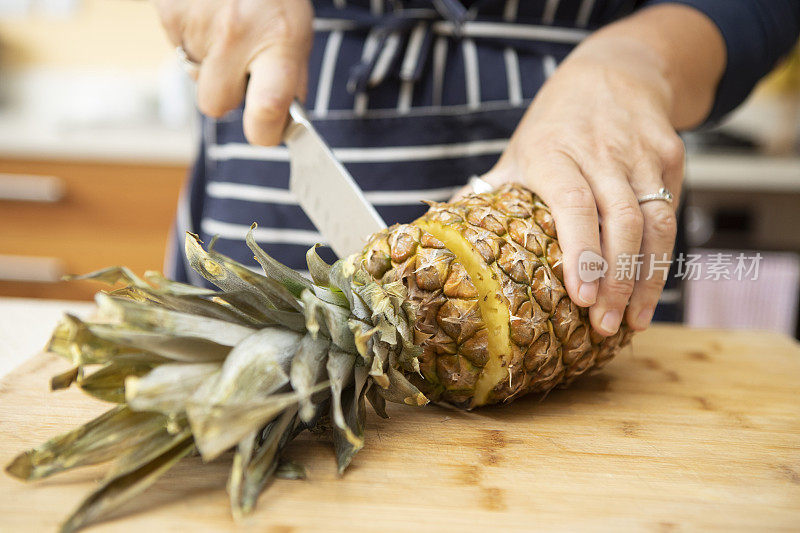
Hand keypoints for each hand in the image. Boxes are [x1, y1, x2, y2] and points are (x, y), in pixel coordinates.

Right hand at [154, 0, 312, 144]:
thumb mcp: (298, 31)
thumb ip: (291, 78)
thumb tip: (281, 122)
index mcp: (279, 43)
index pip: (268, 109)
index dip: (265, 132)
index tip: (267, 131)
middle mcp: (237, 35)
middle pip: (215, 104)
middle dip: (225, 94)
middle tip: (240, 69)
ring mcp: (199, 24)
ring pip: (195, 76)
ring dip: (209, 63)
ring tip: (227, 29)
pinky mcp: (170, 13)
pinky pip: (178, 48)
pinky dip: (193, 39)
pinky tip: (209, 14)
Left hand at [456, 34, 684, 335]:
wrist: (616, 72)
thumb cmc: (557, 124)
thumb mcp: (521, 148)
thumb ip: (493, 190)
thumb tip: (447, 232)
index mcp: (554, 151)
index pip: (573, 204)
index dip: (580, 251)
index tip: (582, 297)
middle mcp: (601, 153)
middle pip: (620, 221)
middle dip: (616, 280)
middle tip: (605, 326)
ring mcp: (640, 155)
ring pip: (655, 223)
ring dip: (646, 278)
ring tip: (633, 321)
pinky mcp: (670, 159)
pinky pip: (670, 214)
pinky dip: (662, 258)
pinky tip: (649, 291)